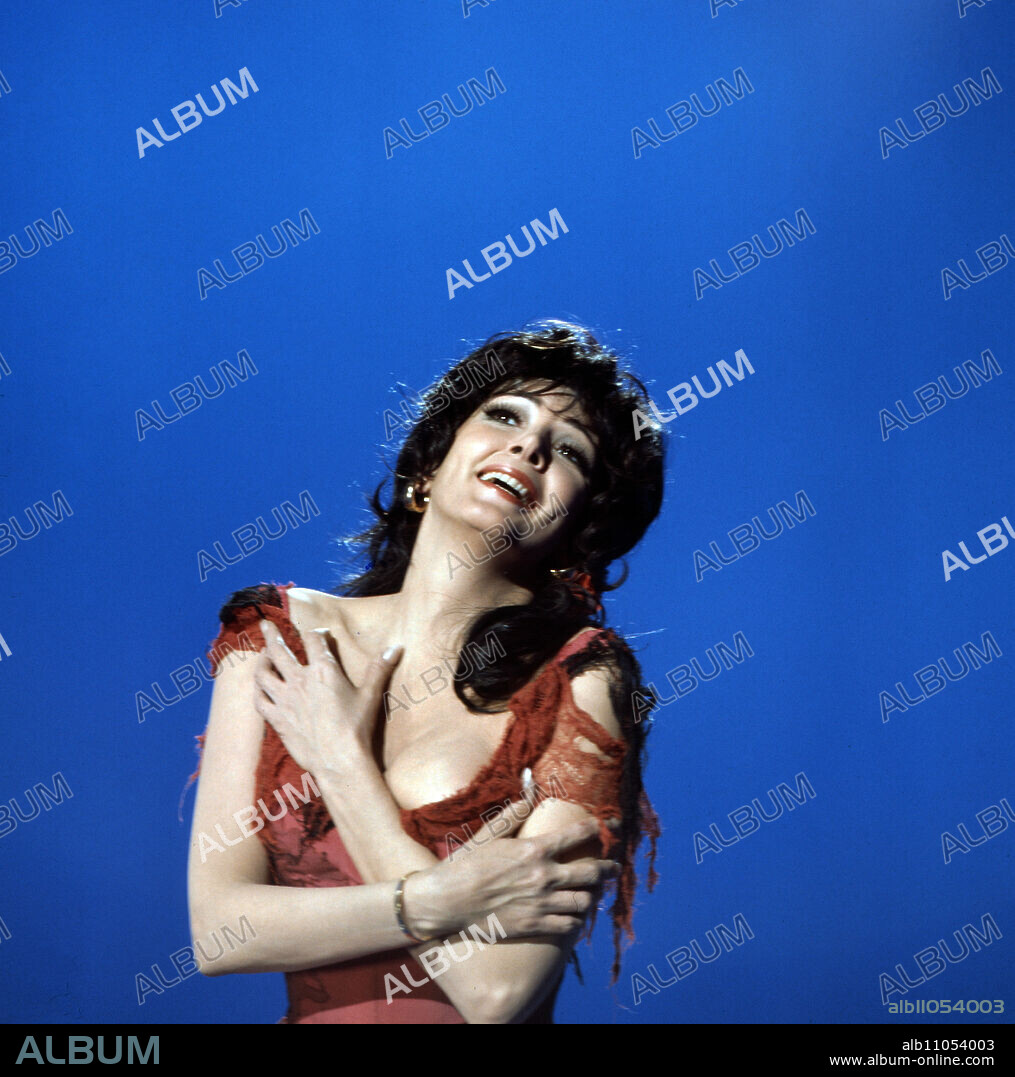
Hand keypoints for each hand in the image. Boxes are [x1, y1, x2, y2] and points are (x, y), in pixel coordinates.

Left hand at [252, 619, 400, 774]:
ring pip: (263, 674)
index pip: (314, 640)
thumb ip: (379, 669)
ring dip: (261, 661)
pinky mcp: (277, 719)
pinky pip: (260, 700)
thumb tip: (396, 647)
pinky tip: (260, 688)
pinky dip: (258, 691)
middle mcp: (300, 680)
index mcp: (323, 670)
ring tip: (262, 655)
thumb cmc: (356, 728)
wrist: (339, 760)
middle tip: (265, 624)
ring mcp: (285, 700)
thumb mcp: (371, 695)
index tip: (320, 634)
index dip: (317, 633)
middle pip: (278, 650)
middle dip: (271, 635)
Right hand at [405, 813, 620, 940]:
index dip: (596, 828)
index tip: (605, 827)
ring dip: (593, 897)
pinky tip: (575, 917)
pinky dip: (576, 921)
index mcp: (534, 850)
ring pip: (585, 902)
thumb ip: (513, 813)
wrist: (446, 901)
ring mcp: (541, 904)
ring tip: (594, 893)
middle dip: (607, 869)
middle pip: (591, 873)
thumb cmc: (465, 864)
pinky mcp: (535, 926)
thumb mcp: (488, 834)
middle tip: (613, 868)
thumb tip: (529, 789)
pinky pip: (569, 926)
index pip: (577, 835)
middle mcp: (544, 877)